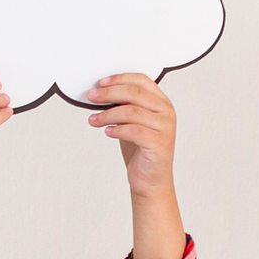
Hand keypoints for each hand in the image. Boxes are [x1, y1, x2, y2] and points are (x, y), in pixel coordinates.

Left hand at [86, 73, 178, 193]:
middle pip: (135, 93)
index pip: (142, 80)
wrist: (150, 179)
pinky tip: (108, 132)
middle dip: (109, 93)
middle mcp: (166, 112)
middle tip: (92, 97)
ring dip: (108, 114)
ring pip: (132, 111)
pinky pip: (134, 130)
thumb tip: (101, 94)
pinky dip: (117, 129)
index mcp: (162, 103)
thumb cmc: (141, 150)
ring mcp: (165, 128)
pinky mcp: (160, 143)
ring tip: (95, 120)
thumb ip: (124, 106)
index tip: (101, 83)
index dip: (119, 78)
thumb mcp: (132, 123)